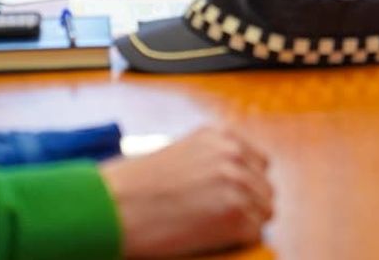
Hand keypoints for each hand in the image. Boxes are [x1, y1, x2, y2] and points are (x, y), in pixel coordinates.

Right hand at [100, 125, 272, 257]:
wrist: (113, 206)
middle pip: (265, 187)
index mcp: (220, 137)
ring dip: (245, 222)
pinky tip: (211, 238)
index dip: (246, 184)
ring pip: (265, 210)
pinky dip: (238, 240)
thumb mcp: (179, 154)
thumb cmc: (133, 185)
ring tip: (213, 228)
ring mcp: (238, 182)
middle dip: (248, 204)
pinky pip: (255, 232)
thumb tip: (227, 180)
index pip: (259, 163)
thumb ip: (209, 160)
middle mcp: (234, 154)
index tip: (230, 198)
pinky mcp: (235, 214)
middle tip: (219, 219)